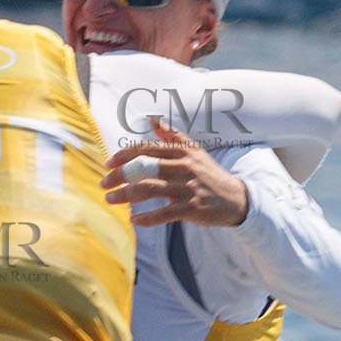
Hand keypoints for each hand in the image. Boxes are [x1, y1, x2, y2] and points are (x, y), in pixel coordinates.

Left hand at [100, 120, 249, 227]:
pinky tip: (133, 220)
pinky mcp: (191, 208)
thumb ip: (172, 136)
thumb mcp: (195, 151)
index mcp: (182, 152)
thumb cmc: (210, 175)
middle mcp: (184, 167)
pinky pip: (163, 214)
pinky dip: (146, 218)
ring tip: (110, 199)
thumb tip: (152, 120)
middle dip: (119, 175)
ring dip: (125, 195)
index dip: (124, 155)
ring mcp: (187, 188)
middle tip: (103, 184)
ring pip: (149, 189)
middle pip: (143, 167)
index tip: (108, 163)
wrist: (236, 199)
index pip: (147, 149)